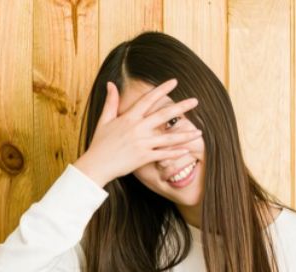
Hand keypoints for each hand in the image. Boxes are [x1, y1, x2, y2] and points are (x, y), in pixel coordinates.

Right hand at [73, 78, 201, 186]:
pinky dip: (174, 153)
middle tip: (195, 101)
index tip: (174, 82)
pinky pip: (162, 155)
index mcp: (129, 118)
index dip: (162, 89)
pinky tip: (186, 150)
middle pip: (163, 115)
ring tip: (199, 132)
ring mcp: (142, 143)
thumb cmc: (99, 143)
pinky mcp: (143, 157)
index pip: (148, 100)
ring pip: (167, 138)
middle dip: (180, 107)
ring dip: (184, 135)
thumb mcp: (104, 120)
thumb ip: (111, 101)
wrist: (96, 165)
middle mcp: (138, 129)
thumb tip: (111, 83)